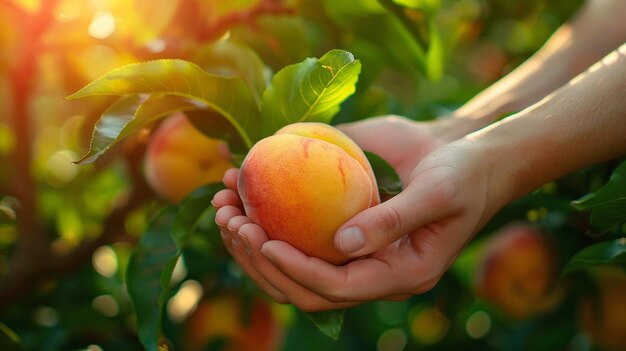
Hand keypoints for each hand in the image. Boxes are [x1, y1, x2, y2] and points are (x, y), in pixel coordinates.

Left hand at [213, 128, 500, 311]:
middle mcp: (371, 271)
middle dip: (260, 259)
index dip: (296, 269)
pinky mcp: (343, 228)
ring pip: (292, 267)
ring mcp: (355, 252)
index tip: (261, 238)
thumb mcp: (437, 193)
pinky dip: (266, 218)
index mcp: (399, 274)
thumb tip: (340, 245)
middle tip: (230, 220)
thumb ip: (393, 220)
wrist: (469, 158)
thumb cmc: (463, 175)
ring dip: (251, 242)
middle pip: (304, 287)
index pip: (337, 288)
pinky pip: (299, 235)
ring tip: (224, 205)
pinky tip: (241, 187)